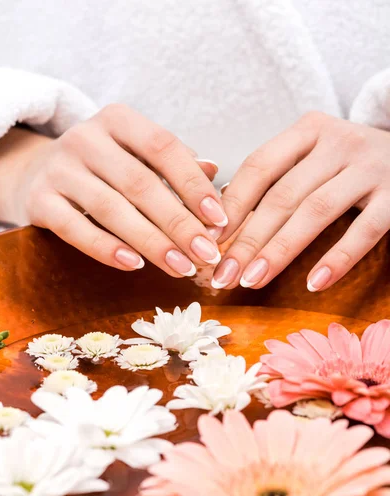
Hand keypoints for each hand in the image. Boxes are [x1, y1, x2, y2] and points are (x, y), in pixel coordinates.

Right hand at [0, 106, 226, 275]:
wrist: (38, 173)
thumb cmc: (104, 168)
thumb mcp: (136, 154)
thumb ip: (173, 163)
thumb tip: (214, 171)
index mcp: (117, 120)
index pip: (163, 147)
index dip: (194, 184)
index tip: (219, 219)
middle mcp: (85, 138)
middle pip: (140, 183)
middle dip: (179, 223)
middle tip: (206, 254)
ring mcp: (58, 169)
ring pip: (111, 209)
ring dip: (151, 242)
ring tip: (181, 267)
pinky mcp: (38, 200)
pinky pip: (75, 228)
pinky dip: (106, 248)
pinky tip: (135, 265)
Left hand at [212, 112, 389, 290]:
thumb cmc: (349, 164)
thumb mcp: (314, 156)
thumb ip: (275, 178)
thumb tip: (222, 219)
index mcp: (309, 130)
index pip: (259, 167)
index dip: (231, 205)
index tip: (208, 240)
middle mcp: (338, 143)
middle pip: (282, 195)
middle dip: (247, 239)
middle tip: (222, 275)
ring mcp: (370, 167)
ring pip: (316, 211)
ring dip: (280, 250)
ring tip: (252, 281)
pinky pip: (364, 230)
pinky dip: (337, 258)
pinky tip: (314, 283)